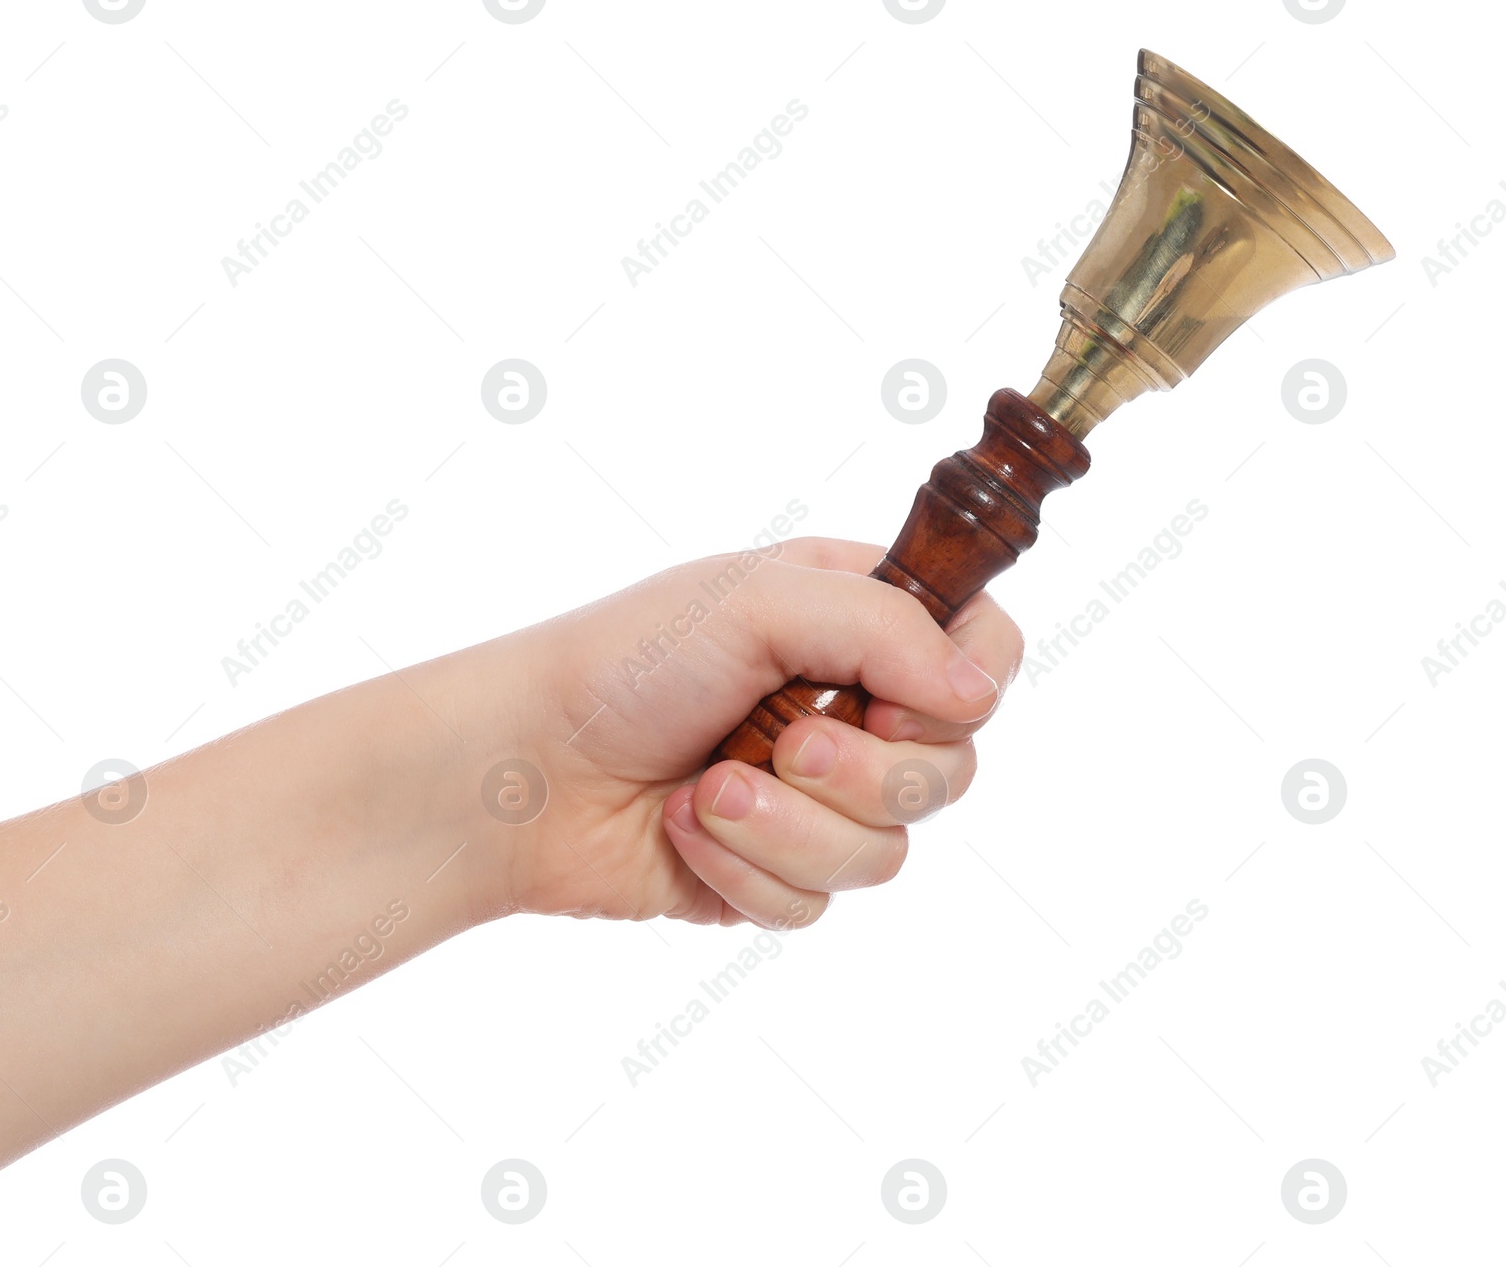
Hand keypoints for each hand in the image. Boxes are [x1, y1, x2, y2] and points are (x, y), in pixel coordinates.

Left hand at [481, 537, 1024, 928]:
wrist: (521, 770)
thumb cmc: (624, 664)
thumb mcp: (755, 603)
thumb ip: (883, 629)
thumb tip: (977, 695)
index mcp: (854, 623)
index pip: (983, 651)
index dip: (962, 690)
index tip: (892, 704)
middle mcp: (848, 708)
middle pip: (951, 769)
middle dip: (860, 771)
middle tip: (783, 743)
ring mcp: (816, 799)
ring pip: (889, 852)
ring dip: (789, 825)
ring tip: (708, 789)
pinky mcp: (775, 871)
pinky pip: (818, 902)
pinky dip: (745, 868)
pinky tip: (684, 829)